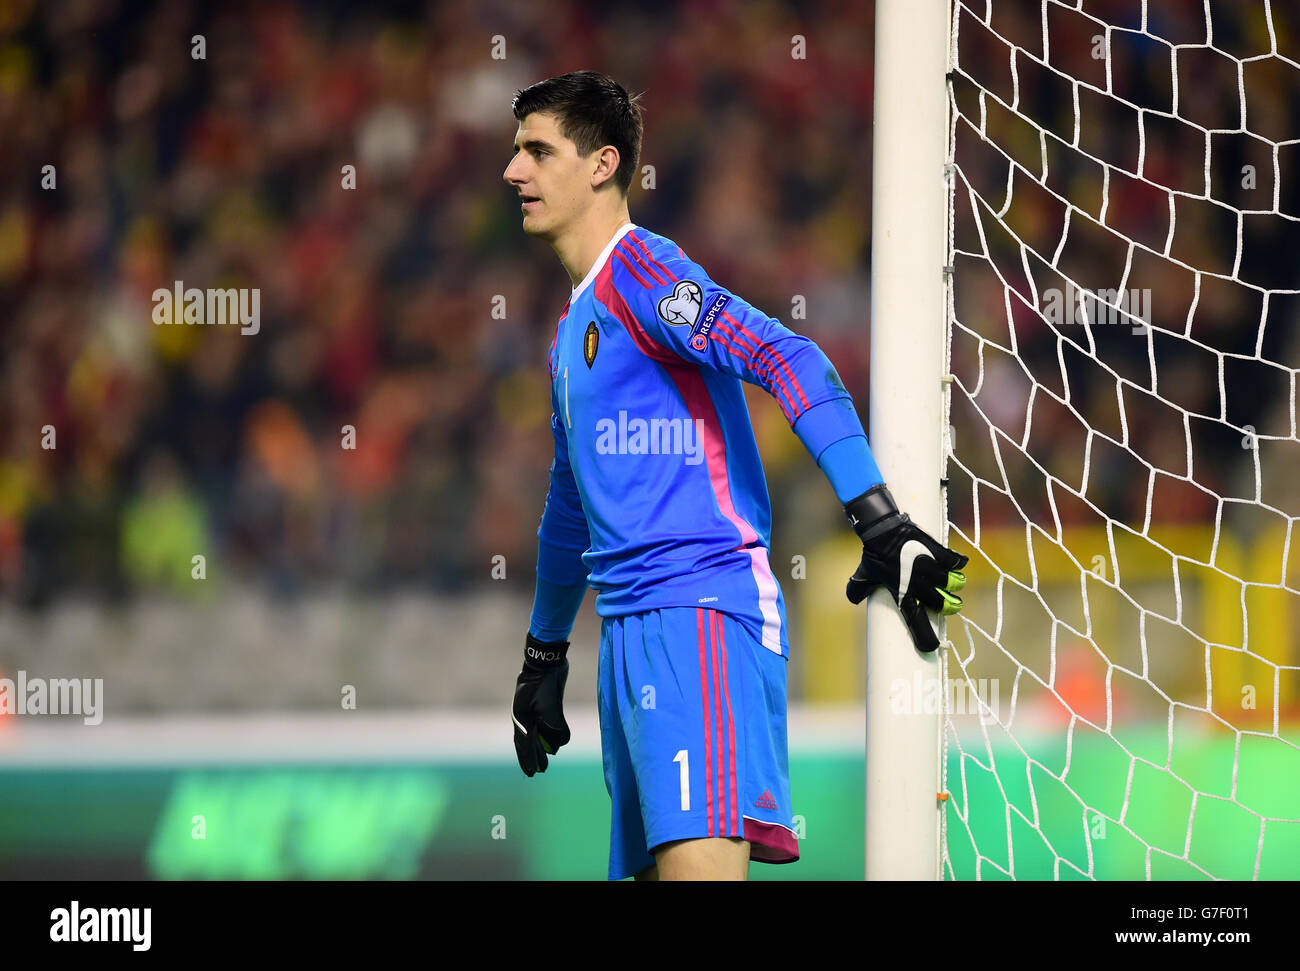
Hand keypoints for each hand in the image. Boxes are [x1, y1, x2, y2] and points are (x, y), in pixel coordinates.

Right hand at [512, 633, 571, 775]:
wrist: (546, 661)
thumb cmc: (545, 683)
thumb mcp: (550, 706)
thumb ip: (555, 727)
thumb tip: (559, 744)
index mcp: (522, 718)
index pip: (525, 745)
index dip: (529, 760)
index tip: (532, 773)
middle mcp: (524, 716)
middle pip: (527, 742)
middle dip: (533, 757)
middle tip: (539, 772)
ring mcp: (531, 710)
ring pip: (535, 734)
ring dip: (541, 746)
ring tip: (546, 759)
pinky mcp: (541, 704)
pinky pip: (543, 724)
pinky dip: (547, 733)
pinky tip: (553, 740)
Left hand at [844, 484, 967, 652]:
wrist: (881, 529)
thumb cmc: (873, 553)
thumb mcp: (863, 575)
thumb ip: (857, 590)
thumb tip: (852, 599)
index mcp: (903, 593)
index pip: (916, 621)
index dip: (925, 637)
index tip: (932, 647)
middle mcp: (919, 584)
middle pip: (944, 605)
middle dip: (950, 607)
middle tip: (949, 604)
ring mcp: (930, 567)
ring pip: (954, 583)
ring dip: (955, 584)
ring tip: (954, 582)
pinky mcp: (937, 551)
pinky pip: (956, 561)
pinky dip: (958, 562)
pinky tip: (957, 562)